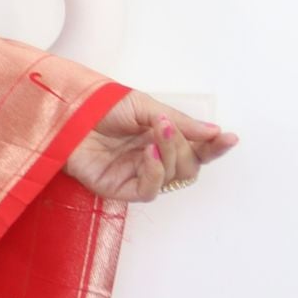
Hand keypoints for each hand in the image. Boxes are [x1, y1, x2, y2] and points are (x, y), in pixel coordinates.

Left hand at [66, 91, 238, 202]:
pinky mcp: (120, 189)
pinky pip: (150, 190)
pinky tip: (148, 153)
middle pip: (189, 167)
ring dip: (170, 154)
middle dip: (185, 146)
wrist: (67, 114)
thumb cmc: (101, 108)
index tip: (230, 138)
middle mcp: (152, 160)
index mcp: (161, 140)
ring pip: (173, 178)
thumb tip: (213, 132)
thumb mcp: (145, 107)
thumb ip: (179, 123)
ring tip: (156, 133)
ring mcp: (137, 176)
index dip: (214, 147)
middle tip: (168, 127)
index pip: (196, 150)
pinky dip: (155, 171)